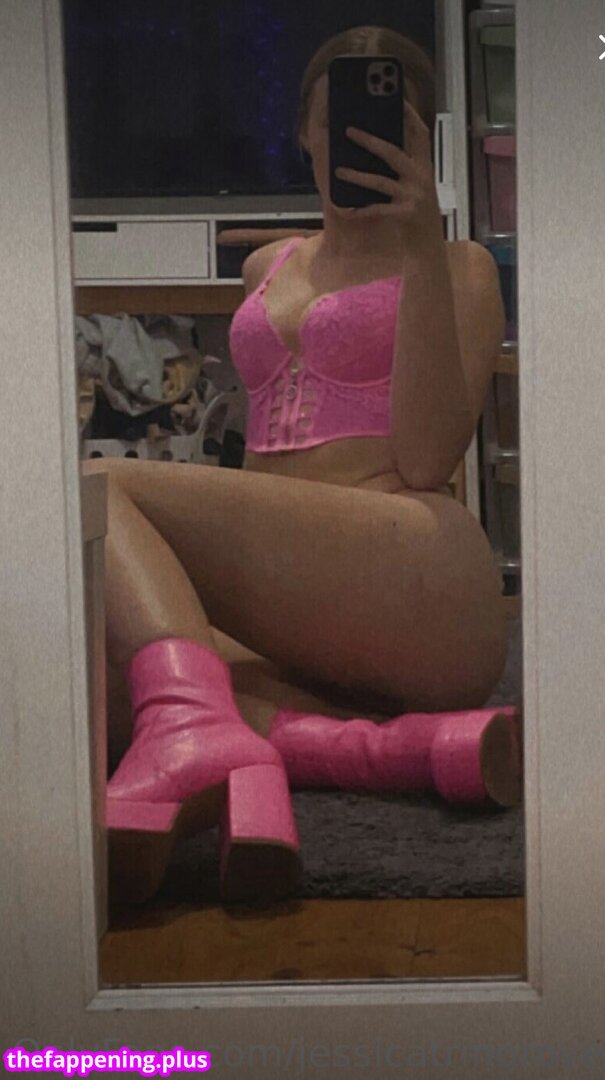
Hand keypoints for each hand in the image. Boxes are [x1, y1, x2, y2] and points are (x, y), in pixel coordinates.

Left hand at [333, 101, 442, 241]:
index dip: (409, 115)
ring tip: (338, 170)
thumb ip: (403, 168)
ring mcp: (413, 196)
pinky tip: (346, 210)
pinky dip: (360, 210)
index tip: (395, 98)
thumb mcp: (416, 186)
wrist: (429, 246)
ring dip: (357, 176)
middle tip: (348, 131)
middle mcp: (421, 178)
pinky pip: (377, 209)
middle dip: (370, 141)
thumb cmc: (417, 214)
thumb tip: (375, 149)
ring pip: (380, 182)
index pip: (420, 134)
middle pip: (393, 153)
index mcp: (425, 167)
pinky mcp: (405, 214)